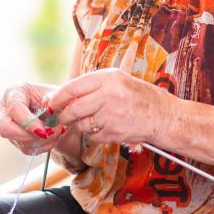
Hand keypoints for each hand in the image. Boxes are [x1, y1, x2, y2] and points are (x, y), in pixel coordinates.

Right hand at [0, 82, 66, 154]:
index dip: (28, 122)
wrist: (58, 111)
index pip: (14, 108)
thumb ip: (53, 97)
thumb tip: (47, 104)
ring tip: (56, 133)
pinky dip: (41, 146)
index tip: (44, 131)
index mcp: (15, 92)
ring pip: (18, 141)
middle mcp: (6, 109)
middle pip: (6, 129)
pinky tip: (52, 138)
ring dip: (41, 141)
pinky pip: (25, 148)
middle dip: (30, 136)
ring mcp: (9, 125)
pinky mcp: (15, 138)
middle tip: (49, 134)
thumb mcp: (57, 94)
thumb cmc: (55, 98)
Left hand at [48, 68, 172, 144]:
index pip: (73, 87)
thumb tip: (62, 95)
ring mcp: (111, 115)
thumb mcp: (116, 81)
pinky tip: (106, 126)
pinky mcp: (114, 132)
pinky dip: (94, 134)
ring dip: (81, 125)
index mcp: (108, 78)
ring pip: (81, 124)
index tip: (50, 102)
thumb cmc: (137, 96)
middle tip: (61, 117)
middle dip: (64, 115)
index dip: (58, 96)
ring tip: (93, 119)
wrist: (162, 115)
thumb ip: (91, 86)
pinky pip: (93, 136)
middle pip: (74, 108)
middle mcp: (109, 95)